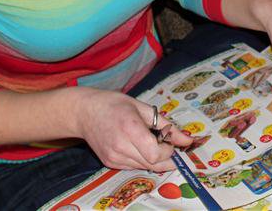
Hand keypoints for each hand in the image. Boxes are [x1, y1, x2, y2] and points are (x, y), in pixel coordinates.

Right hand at [74, 88, 192, 170]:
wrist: (84, 112)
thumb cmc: (114, 104)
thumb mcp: (142, 107)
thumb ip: (166, 125)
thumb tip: (187, 139)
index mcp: (130, 128)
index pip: (156, 153)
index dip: (168, 150)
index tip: (170, 141)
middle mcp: (120, 146)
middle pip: (153, 164)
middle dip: (166, 157)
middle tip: (167, 145)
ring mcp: (114, 157)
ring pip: (145, 167)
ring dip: (154, 159)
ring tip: (150, 142)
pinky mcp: (109, 163)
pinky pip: (133, 167)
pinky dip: (141, 159)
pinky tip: (137, 146)